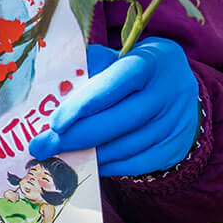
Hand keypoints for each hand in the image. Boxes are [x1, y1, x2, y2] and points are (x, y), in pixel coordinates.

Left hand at [28, 39, 198, 177]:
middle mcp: (169, 93)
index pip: (115, 83)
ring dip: (88, 154)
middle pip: (118, 122)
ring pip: (124, 147)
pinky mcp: (175, 148)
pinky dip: (108, 165)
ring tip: (59, 156)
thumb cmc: (135, 70)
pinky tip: (87, 161)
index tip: (55, 124)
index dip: (84, 105)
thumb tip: (57, 90)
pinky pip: (135, 164)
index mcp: (151, 61)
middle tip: (43, 147)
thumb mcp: (118, 57)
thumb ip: (90, 68)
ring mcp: (175, 123)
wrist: (179, 87)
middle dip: (75, 137)